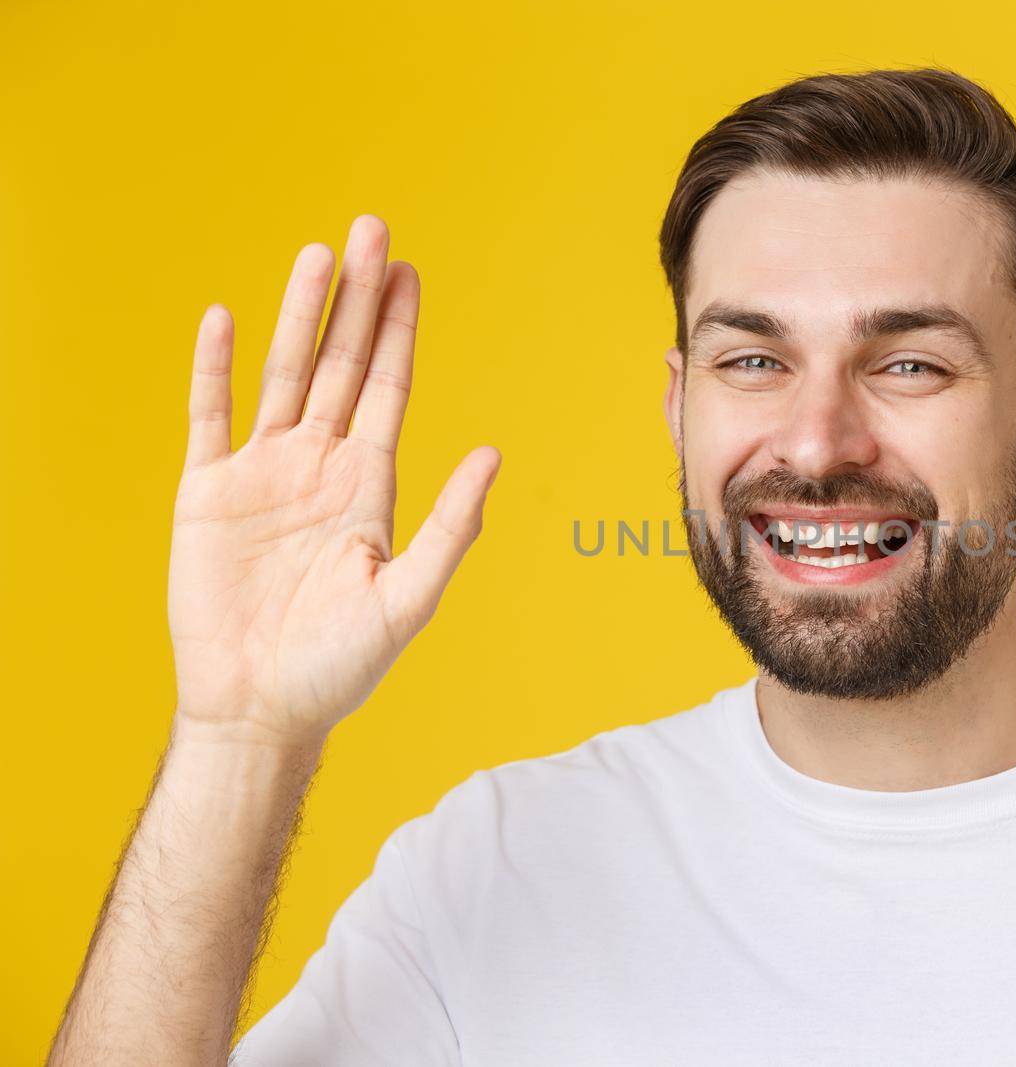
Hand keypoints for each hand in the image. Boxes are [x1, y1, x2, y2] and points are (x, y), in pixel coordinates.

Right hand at [168, 215, 498, 746]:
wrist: (261, 708)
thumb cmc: (340, 666)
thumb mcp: (408, 597)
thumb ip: (450, 526)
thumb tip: (492, 454)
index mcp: (370, 484)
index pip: (388, 387)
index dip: (398, 330)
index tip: (409, 271)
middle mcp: (319, 466)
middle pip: (340, 363)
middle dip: (356, 299)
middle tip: (371, 228)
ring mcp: (263, 475)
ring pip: (283, 375)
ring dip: (298, 314)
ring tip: (316, 253)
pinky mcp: (208, 493)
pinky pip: (210, 417)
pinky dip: (217, 368)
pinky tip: (226, 319)